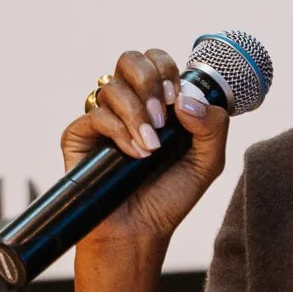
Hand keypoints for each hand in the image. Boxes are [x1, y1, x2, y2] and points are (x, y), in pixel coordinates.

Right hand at [61, 47, 229, 251]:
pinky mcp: (80, 136)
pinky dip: (119, 132)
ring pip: (112, 87)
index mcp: (157, 101)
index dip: (166, 69)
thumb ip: (212, 126)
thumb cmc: (170, 196)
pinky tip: (135, 155)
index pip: (156, 60)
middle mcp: (128, 104)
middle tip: (162, 114)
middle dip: (149, 80)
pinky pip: (95, 115)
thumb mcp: (207, 161)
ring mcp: (102, 118)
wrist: (141, 231)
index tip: (176, 99)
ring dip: (137, 114)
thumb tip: (187, 99)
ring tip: (152, 147)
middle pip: (129, 59)